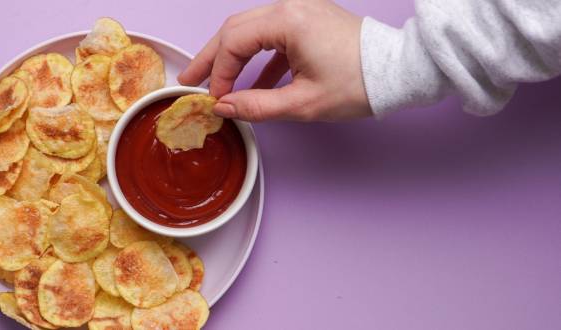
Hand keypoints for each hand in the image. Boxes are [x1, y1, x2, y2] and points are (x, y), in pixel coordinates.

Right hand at [178, 0, 371, 121]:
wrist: (400, 72)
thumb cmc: (359, 84)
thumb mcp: (303, 103)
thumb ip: (257, 106)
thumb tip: (223, 109)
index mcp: (288, 21)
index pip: (234, 43)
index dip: (218, 73)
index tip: (214, 100)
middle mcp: (291, 8)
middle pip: (234, 29)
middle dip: (211, 57)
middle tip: (189, 80)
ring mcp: (301, 12)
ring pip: (250, 30)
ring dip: (231, 56)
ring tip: (214, 82)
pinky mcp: (310, 22)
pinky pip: (272, 36)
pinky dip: (257, 59)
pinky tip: (252, 85)